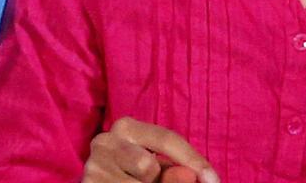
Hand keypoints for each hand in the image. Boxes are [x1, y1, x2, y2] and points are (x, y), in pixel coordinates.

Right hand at [83, 116, 220, 182]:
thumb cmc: (135, 177)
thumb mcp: (160, 171)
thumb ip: (176, 171)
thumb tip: (188, 176)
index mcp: (127, 127)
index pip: (167, 139)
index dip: (194, 161)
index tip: (213, 180)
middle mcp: (104, 141)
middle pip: (148, 166)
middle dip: (157, 181)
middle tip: (150, 181)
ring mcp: (92, 166)